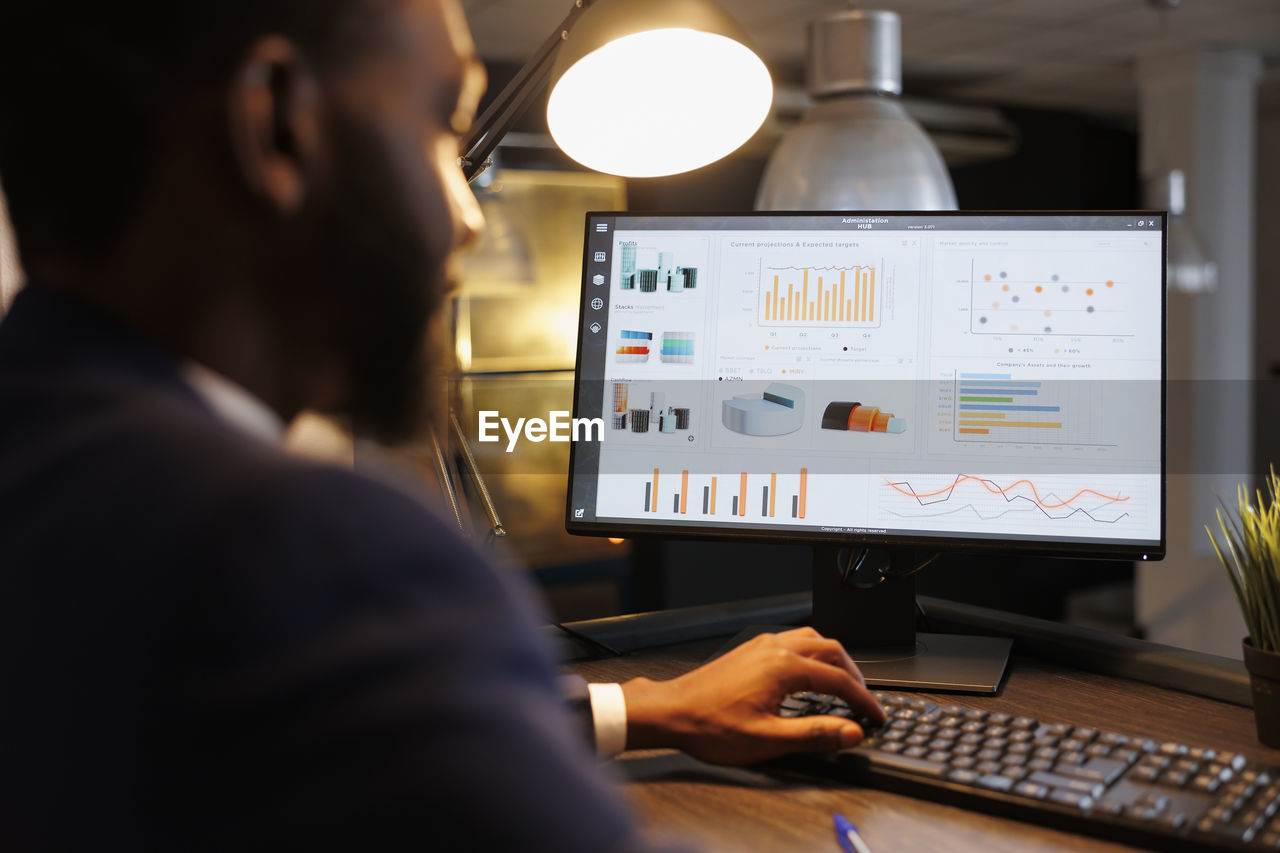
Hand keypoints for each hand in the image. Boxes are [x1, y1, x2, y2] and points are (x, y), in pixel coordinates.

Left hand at [619, 627, 885, 765]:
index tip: (876, 716)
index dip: (863, 700)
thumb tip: (851, 732)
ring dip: (833, 660)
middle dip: (854, 674)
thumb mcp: (768, 739)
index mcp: (783, 667)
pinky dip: (812, 654)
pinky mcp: (750, 650)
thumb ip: (815, 735)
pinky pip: (792, 641)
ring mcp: (760, 645)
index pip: (840, 680)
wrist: (670, 712)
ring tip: (843, 684)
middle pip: (831, 650)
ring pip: (811, 640)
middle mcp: (774, 648)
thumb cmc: (710, 725)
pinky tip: (808, 675)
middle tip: (864, 700)